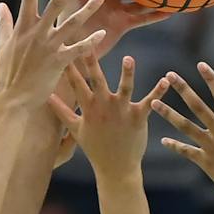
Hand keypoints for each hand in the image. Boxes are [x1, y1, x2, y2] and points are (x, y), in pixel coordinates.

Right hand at [0, 0, 106, 107]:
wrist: (13, 100)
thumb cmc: (6, 74)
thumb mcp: (2, 46)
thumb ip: (4, 24)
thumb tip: (1, 5)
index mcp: (21, 26)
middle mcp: (36, 33)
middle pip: (56, 2)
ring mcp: (48, 47)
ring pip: (71, 23)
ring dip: (88, 8)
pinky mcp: (58, 63)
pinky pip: (77, 50)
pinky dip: (90, 42)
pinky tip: (102, 34)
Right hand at [50, 56, 168, 179]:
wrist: (115, 169)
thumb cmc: (95, 149)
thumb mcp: (75, 130)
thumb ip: (62, 111)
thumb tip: (47, 97)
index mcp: (88, 109)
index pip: (76, 84)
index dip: (70, 66)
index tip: (64, 48)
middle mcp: (104, 108)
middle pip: (97, 80)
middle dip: (92, 62)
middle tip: (88, 43)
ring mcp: (121, 112)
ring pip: (124, 88)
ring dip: (127, 73)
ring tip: (128, 58)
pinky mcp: (138, 118)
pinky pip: (149, 102)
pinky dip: (158, 92)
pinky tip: (166, 80)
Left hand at [154, 63, 213, 209]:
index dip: (211, 79)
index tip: (201, 64)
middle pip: (198, 106)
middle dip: (183, 89)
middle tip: (169, 75)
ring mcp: (212, 147)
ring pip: (186, 126)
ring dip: (169, 113)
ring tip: (154, 102)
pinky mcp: (205, 162)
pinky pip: (187, 151)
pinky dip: (175, 146)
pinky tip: (163, 140)